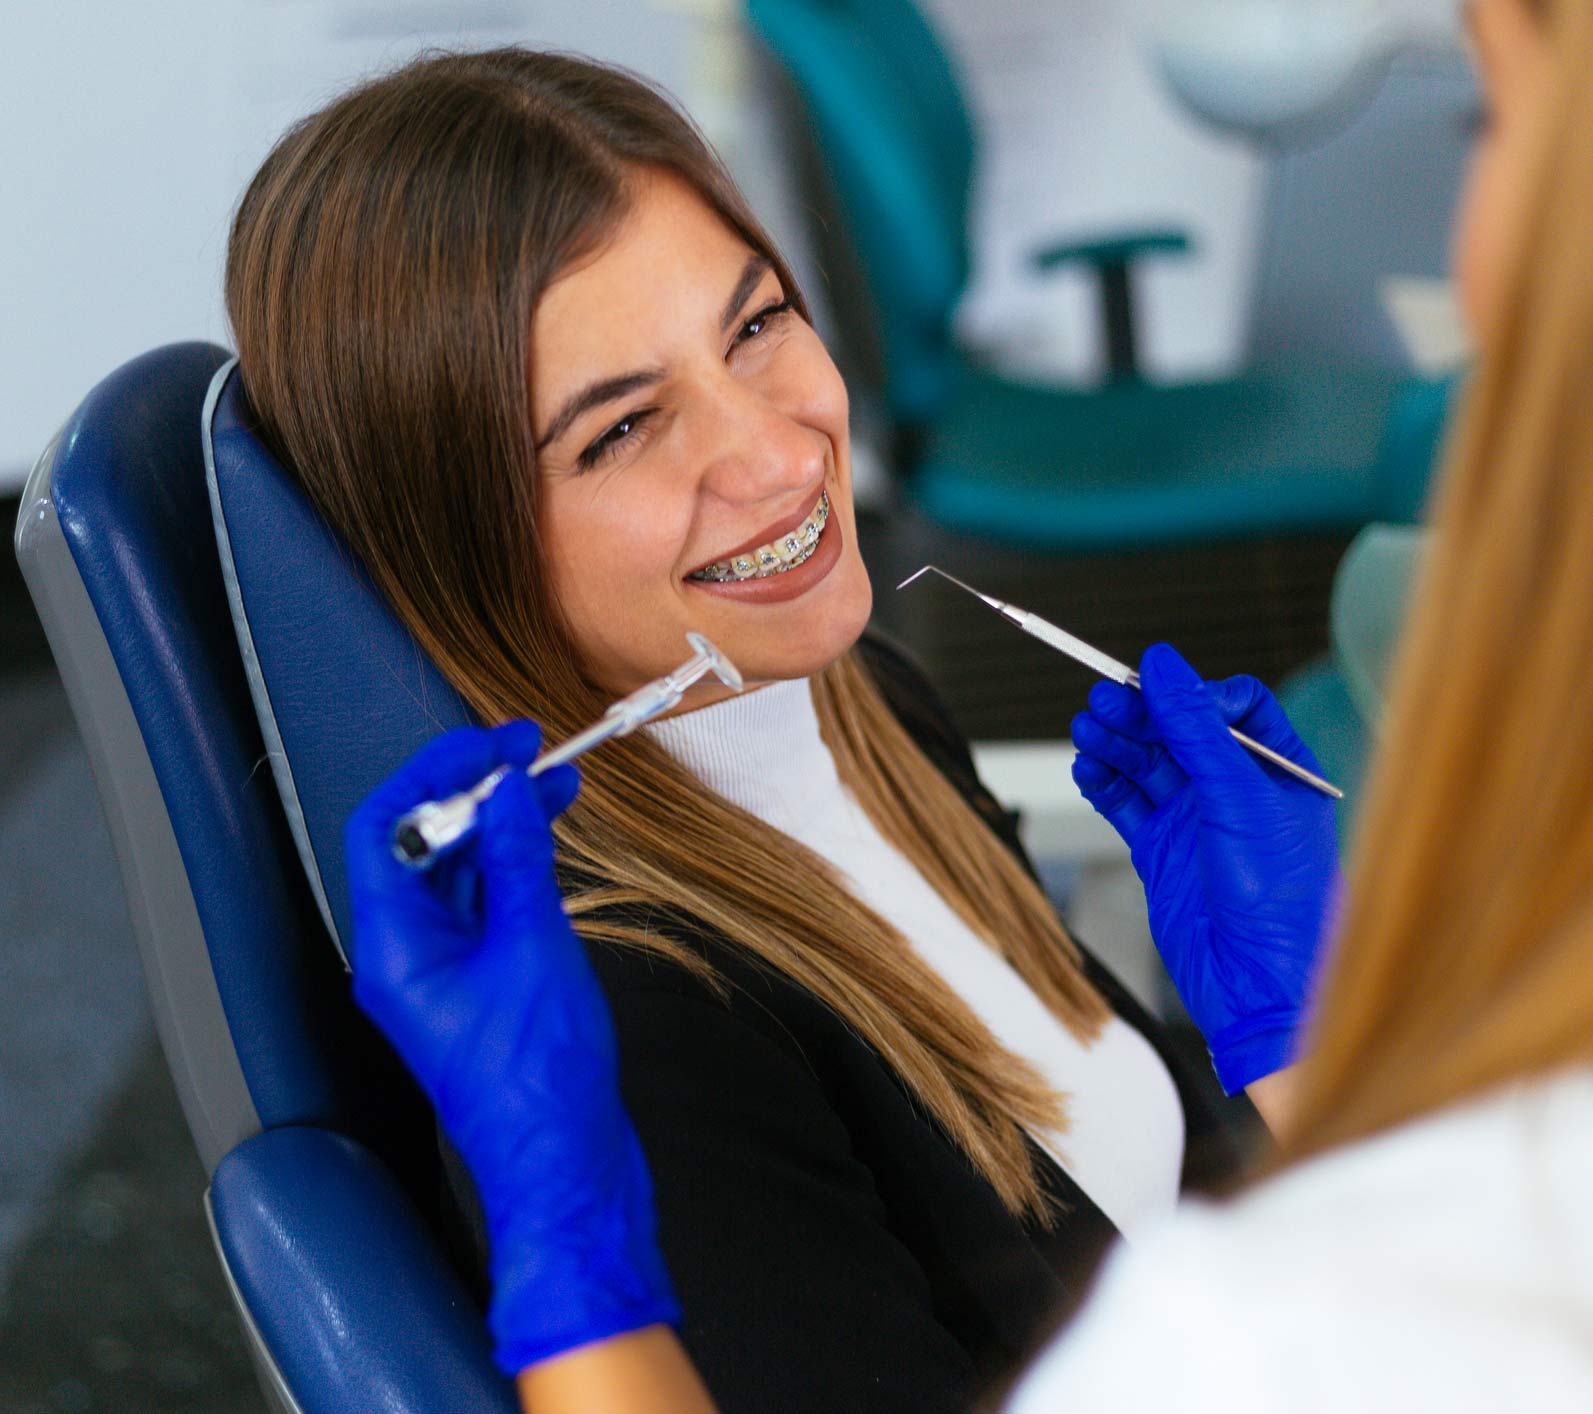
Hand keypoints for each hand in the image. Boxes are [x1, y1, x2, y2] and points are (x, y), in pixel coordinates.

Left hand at [345, 722, 678, 1373]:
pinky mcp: (478, 984)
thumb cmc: (539, 1075)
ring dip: (501, 824)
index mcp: (393, 946)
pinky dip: (514, 865)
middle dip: (475, 791)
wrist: (565, 1160)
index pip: (386, 828)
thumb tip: (506, 791)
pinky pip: (484, 905)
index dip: (433, 773)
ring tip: (555, 784)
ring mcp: (441, 972)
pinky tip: (550, 840)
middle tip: (528, 750)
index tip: (488, 744)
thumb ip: (516, 859)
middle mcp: (405, 955)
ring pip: (458, 872)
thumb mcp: (533, 946)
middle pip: (423, 844)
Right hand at [1070, 645, 1339, 1093]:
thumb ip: (1196, 728)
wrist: (1255, 981)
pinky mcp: (1160, 852)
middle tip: (1101, 703)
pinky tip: (1088, 770)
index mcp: (1276, 769)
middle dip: (1139, 714)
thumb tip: (1162, 663)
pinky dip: (1103, 783)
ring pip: (1145, 764)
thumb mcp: (1237, 796)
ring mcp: (1195, 821)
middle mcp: (1235, 790)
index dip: (1193, 694)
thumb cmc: (1277, 895)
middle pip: (1177, 730)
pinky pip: (1125, 803)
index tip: (1158, 691)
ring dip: (1115, 743)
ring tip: (1087, 731)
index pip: (1233, 706)